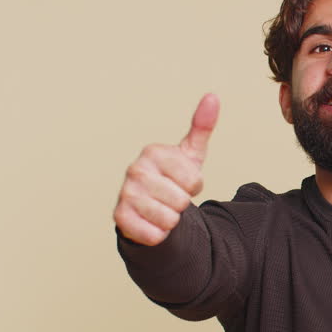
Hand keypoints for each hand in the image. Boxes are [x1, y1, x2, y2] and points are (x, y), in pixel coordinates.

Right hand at [114, 93, 218, 245]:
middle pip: (181, 201)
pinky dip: (158, 235)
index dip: (194, 186)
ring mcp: (125, 193)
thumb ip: (201, 127)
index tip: (183, 181)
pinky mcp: (119, 218)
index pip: (193, 180)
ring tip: (162, 209)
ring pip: (169, 220)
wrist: (148, 208)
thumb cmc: (172, 178)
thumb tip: (212, 96)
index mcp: (153, 152)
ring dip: (171, 221)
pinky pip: (154, 235)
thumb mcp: (190, 155)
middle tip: (171, 197)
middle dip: (183, 205)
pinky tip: (151, 223)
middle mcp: (134, 169)